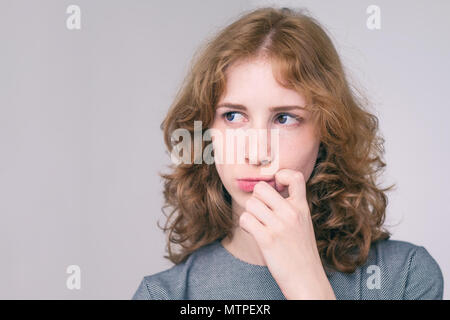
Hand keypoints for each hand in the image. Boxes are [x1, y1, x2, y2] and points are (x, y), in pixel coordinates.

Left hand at [239, 168, 335, 299]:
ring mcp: (279, 226)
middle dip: (256, 199)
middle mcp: (291, 213)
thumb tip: (268, 190)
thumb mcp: (304, 223)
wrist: (307, 279)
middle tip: (261, 212)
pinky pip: (245, 219)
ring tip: (257, 225)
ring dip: (249, 214)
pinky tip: (253, 232)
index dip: (281, 175)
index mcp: (302, 207)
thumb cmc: (301, 252)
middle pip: (261, 188)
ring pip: (250, 204)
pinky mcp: (267, 239)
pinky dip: (245, 225)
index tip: (277, 186)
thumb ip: (291, 206)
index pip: (295, 176)